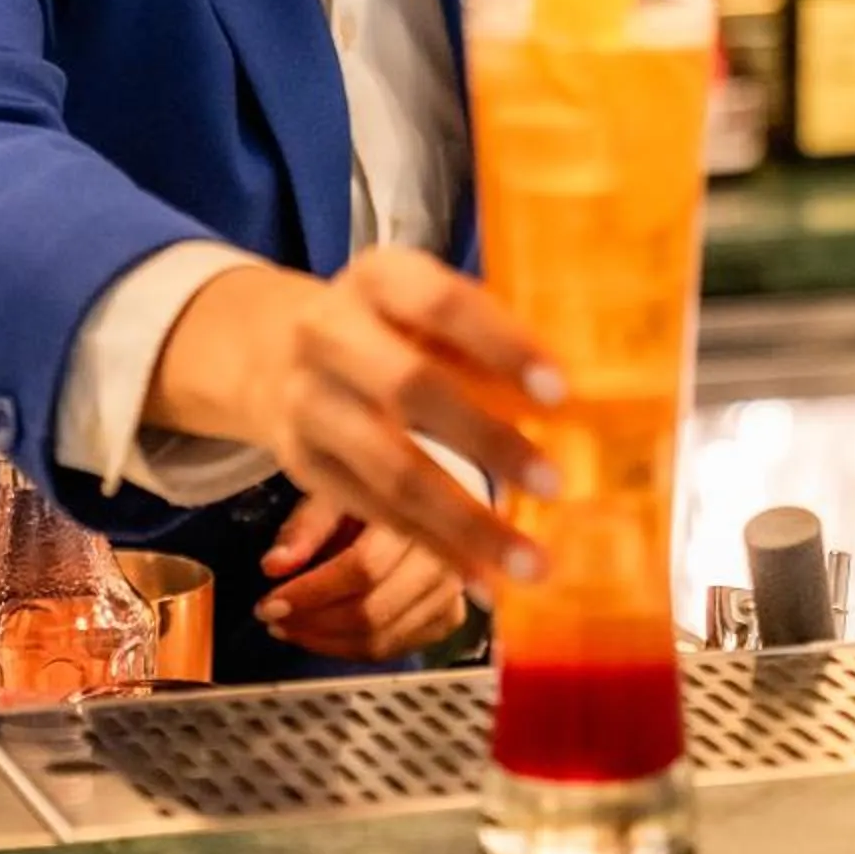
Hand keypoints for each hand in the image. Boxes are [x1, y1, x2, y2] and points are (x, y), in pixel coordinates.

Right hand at [146, 246, 562, 594]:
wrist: (273, 351)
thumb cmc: (389, 327)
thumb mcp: (423, 308)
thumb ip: (486, 342)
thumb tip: (582, 405)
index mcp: (377, 279)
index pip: (441, 304)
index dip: (501, 345)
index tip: (560, 392)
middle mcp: (329, 335)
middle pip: (409, 388)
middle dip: (486, 440)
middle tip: (554, 482)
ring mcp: (308, 403)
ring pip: (390, 471)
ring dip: (466, 522)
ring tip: (530, 562)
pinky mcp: (303, 465)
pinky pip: (375, 512)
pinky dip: (433, 547)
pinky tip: (484, 575)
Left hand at [255, 501, 467, 661]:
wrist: (428, 494)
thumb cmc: (380, 488)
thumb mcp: (337, 492)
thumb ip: (306, 529)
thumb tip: (275, 566)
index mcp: (415, 517)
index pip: (362, 568)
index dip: (312, 592)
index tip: (271, 602)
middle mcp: (443, 558)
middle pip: (373, 611)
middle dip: (314, 623)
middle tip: (275, 619)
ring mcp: (450, 592)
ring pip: (383, 639)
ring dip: (327, 642)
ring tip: (293, 628)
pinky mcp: (450, 616)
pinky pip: (396, 649)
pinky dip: (353, 650)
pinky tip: (325, 635)